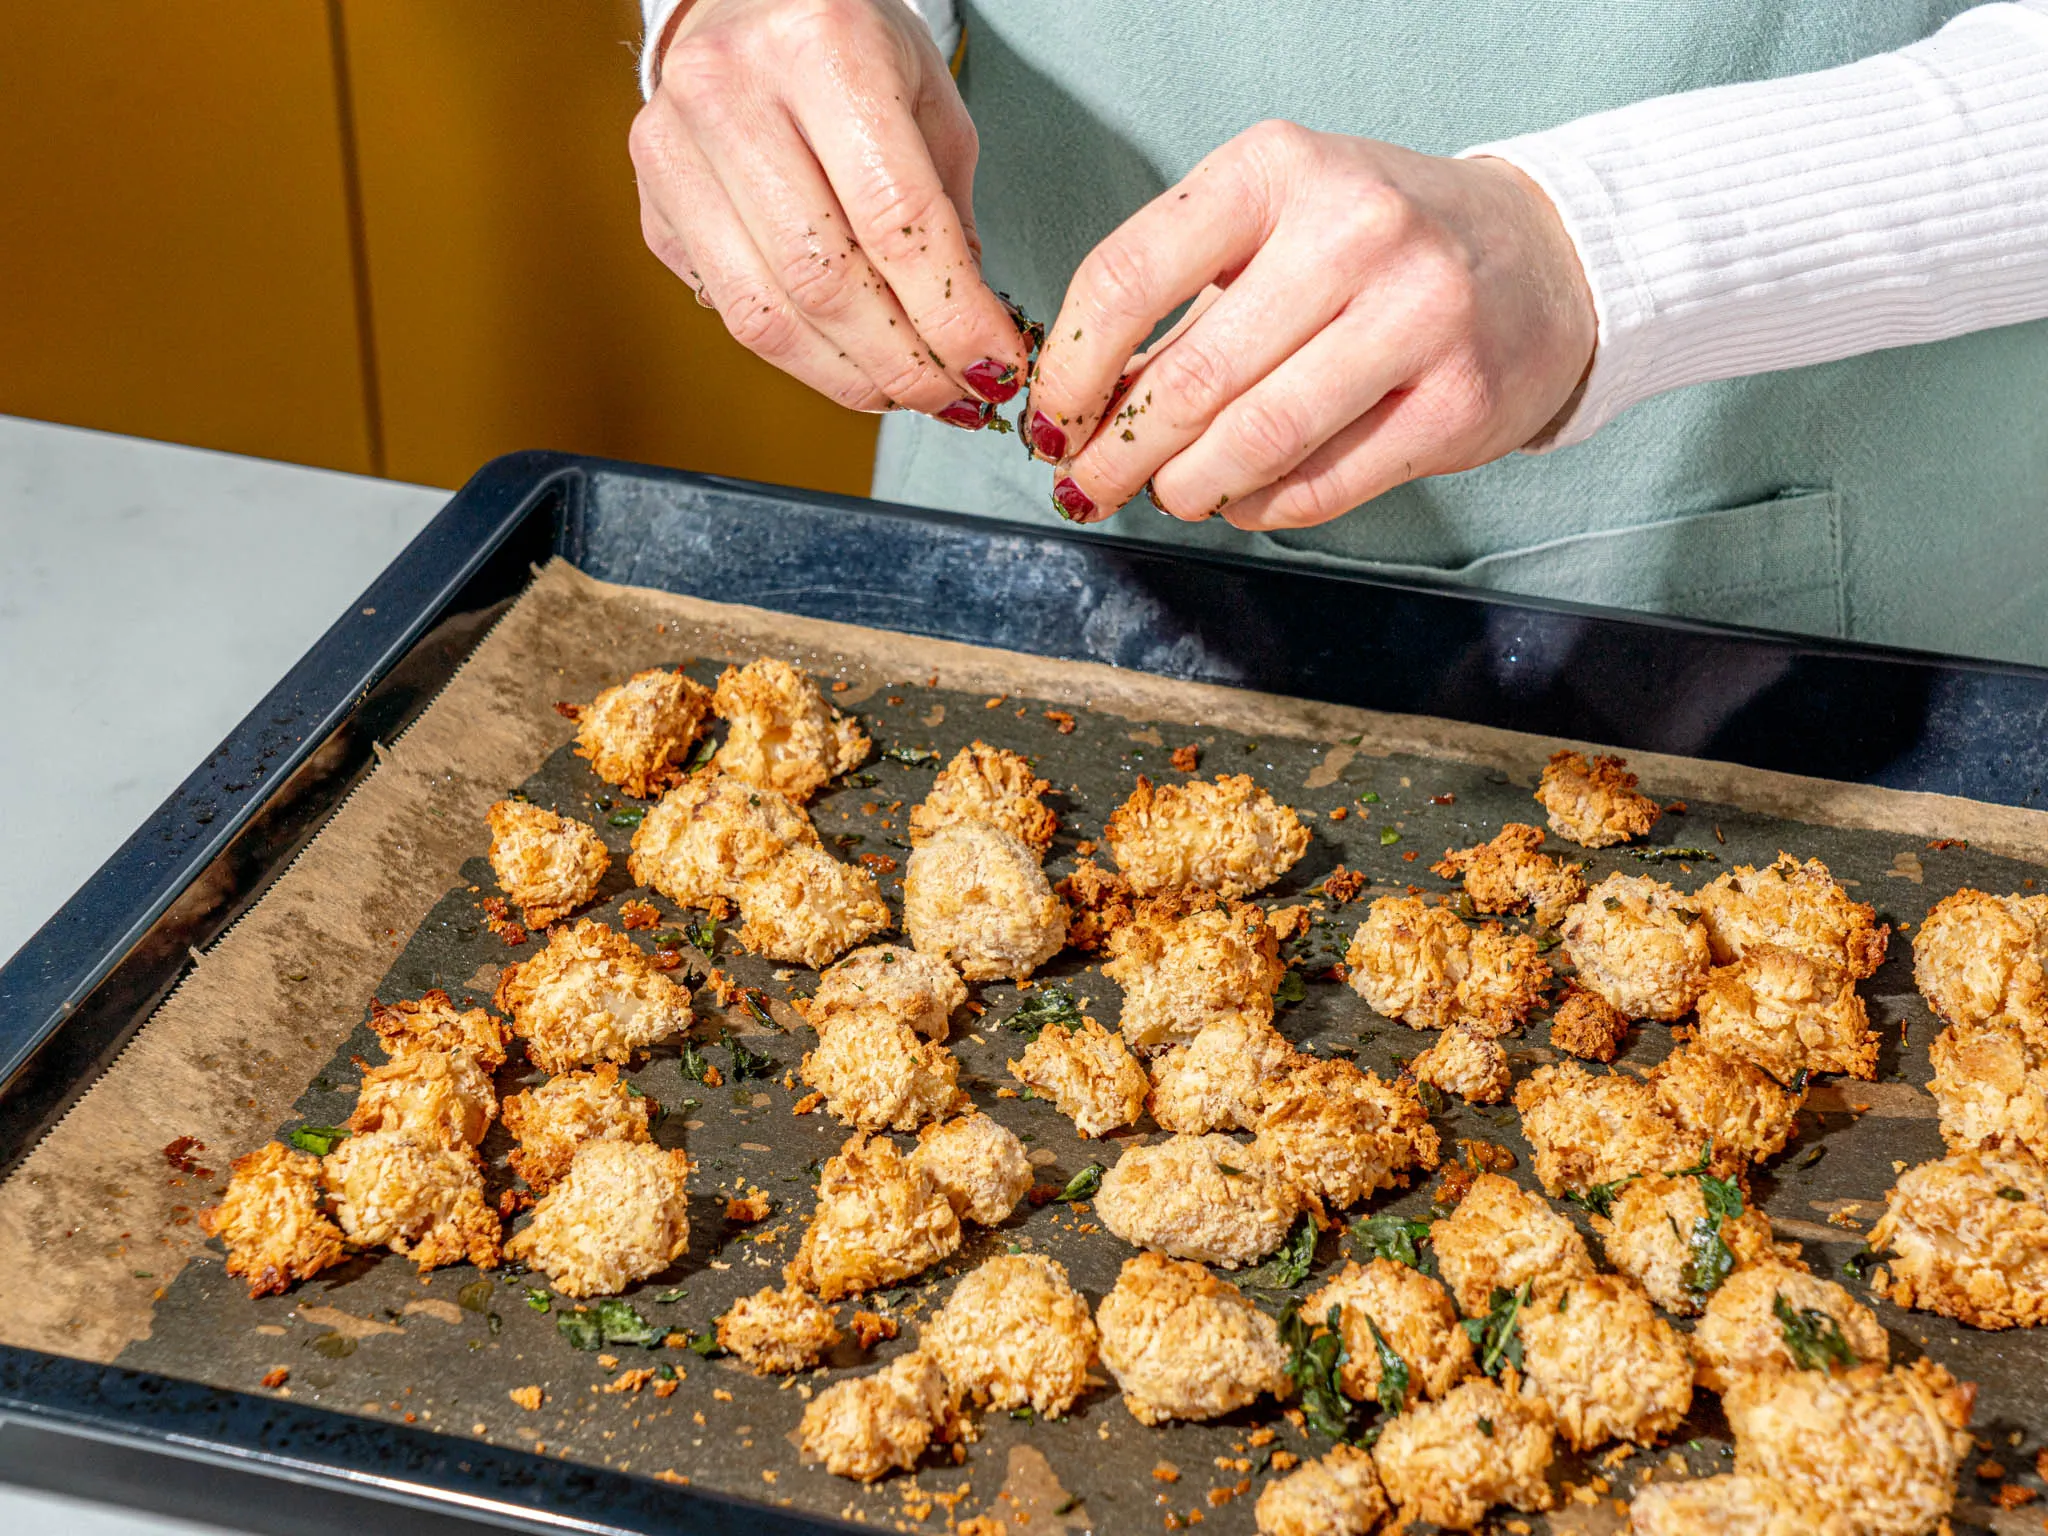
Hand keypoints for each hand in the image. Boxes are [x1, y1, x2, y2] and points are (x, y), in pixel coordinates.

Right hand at [629, 0, 1026, 424]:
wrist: (743, 3)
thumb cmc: (848, 46)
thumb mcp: (925, 97)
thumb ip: (948, 213)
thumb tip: (969, 335)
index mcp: (821, 48)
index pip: (895, 220)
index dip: (952, 315)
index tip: (995, 363)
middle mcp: (731, 92)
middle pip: (826, 280)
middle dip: (905, 361)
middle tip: (955, 394)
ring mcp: (674, 150)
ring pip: (769, 315)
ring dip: (852, 376)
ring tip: (907, 391)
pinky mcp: (652, 205)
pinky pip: (732, 312)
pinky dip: (803, 357)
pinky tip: (851, 362)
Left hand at [1024, 122, 1595, 525]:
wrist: (1539, 256)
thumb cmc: (1375, 245)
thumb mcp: (1273, 226)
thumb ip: (1180, 305)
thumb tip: (1080, 410)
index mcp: (1277, 171)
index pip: (1128, 276)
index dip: (1071, 369)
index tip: (1049, 421)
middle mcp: (1353, 230)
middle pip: (1190, 378)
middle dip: (1118, 451)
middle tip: (1088, 484)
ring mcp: (1418, 316)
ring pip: (1255, 441)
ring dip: (1187, 487)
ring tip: (1168, 492)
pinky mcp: (1459, 402)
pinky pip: (1321, 486)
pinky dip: (1260, 507)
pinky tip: (1241, 498)